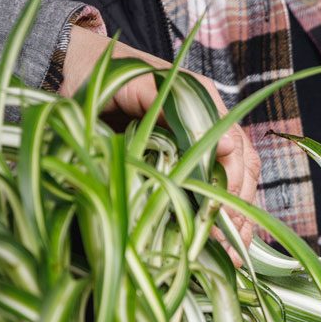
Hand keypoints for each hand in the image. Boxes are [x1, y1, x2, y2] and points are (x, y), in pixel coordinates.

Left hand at [63, 25, 258, 251]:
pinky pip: (215, 184)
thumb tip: (206, 145)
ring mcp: (199, 137)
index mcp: (200, 100)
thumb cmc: (98, 77)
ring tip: (233, 253)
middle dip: (239, 208)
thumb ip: (157, 105)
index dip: (230, 184)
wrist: (78, 68)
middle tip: (230, 246)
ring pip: (236, 179)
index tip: (217, 218)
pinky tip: (221, 241)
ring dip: (237, 217)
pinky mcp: (185, 155)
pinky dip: (220, 213)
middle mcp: (208, 118)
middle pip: (242, 166)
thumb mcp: (124, 86)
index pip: (232, 147)